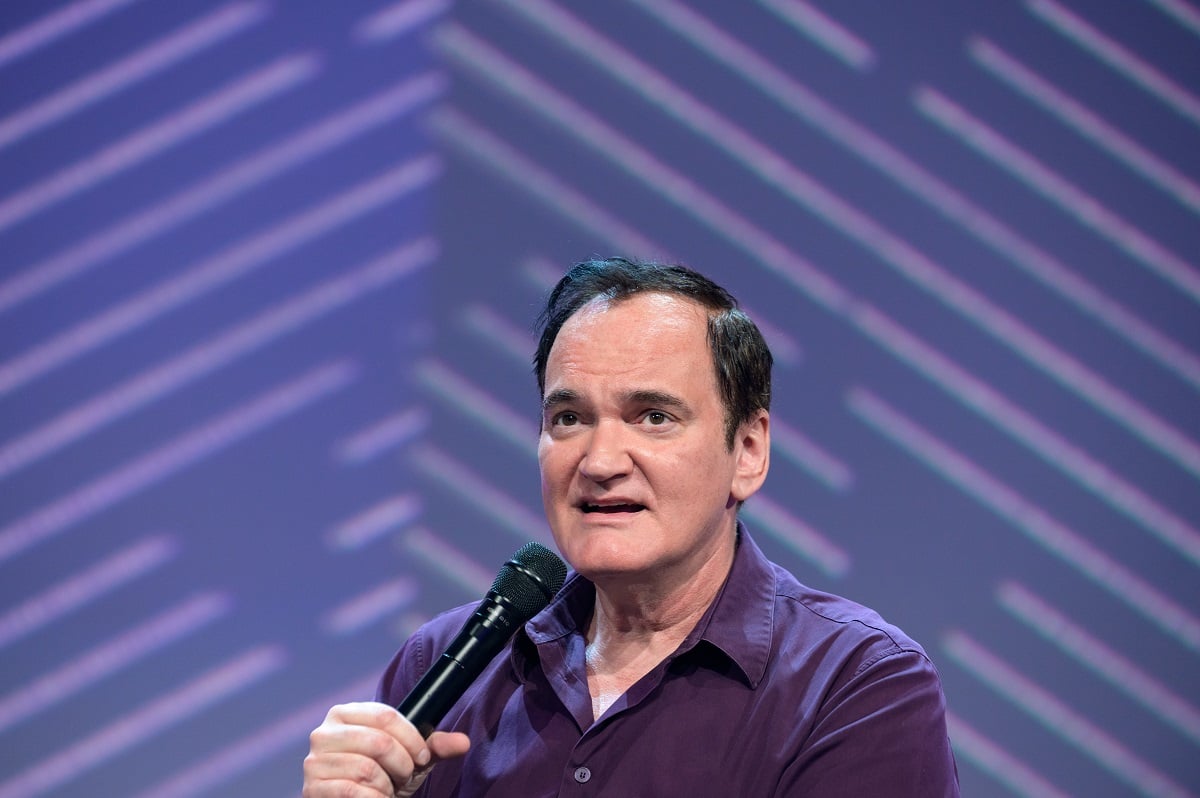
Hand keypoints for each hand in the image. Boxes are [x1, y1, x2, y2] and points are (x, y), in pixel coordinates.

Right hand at [302, 701, 469, 796]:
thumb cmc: (383, 778)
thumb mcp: (409, 759)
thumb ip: (433, 746)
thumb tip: (463, 742)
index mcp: (345, 714)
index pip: (386, 716)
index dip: (412, 739)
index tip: (422, 757)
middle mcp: (324, 733)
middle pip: (379, 742)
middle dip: (402, 764)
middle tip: (405, 775)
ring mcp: (314, 762)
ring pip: (367, 769)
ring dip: (387, 785)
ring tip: (387, 789)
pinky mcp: (312, 789)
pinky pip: (352, 792)